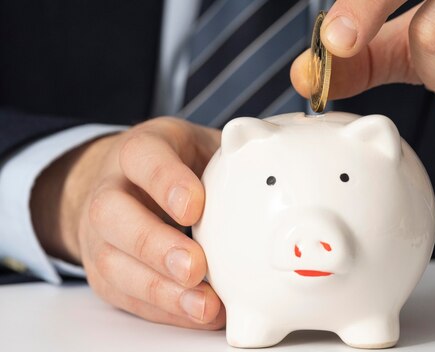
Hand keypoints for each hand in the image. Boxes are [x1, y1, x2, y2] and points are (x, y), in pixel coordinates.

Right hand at [31, 117, 224, 328]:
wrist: (129, 186)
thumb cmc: (180, 166)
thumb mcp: (204, 147)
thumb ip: (232, 158)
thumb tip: (279, 176)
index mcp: (141, 150)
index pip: (142, 156)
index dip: (164, 181)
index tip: (194, 207)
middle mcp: (111, 189)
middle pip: (111, 214)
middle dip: (153, 244)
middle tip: (194, 266)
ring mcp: (100, 233)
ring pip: (112, 262)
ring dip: (160, 289)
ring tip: (203, 305)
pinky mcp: (105, 272)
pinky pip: (126, 296)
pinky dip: (164, 310)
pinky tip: (197, 314)